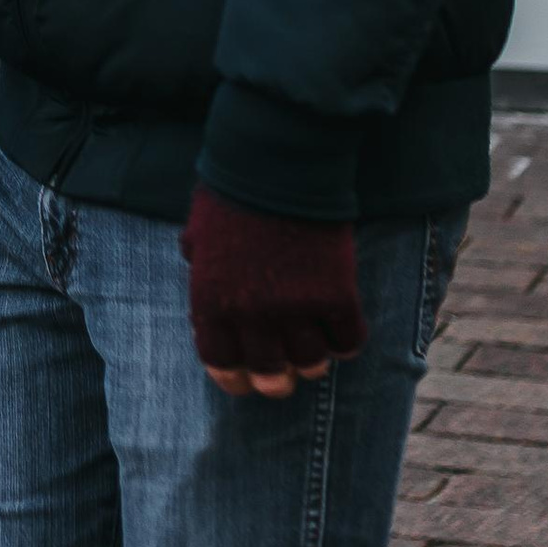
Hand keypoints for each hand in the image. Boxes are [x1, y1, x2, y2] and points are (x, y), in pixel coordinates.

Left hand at [185, 184, 365, 397]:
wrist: (279, 164)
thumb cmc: (235, 192)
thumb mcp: (199, 234)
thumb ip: (199, 268)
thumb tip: (200, 285)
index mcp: (211, 302)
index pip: (220, 364)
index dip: (234, 379)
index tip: (245, 382)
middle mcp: (250, 314)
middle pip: (269, 374)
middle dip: (276, 381)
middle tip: (286, 377)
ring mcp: (295, 309)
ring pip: (310, 363)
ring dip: (312, 361)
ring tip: (315, 349)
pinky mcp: (336, 296)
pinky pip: (348, 341)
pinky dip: (347, 341)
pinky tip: (343, 328)